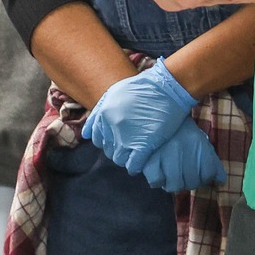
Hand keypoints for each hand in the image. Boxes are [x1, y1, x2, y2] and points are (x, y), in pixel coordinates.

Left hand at [83, 61, 198, 173]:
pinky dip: (135, 167)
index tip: (119, 140)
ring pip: (119, 159)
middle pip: (108, 150)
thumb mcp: (114, 93)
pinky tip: (141, 163)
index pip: (98, 139)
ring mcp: (127, 137)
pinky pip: (133, 165)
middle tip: (130, 147)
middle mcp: (112, 127)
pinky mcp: (144, 145)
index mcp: (104, 114)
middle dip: (117, 150)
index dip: (108, 142)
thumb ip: (99, 112)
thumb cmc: (143, 87)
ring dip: (126, 159)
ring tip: (136, 154)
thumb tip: (86, 134)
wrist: (167, 87)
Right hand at [138, 121, 227, 193]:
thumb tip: (220, 180)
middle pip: (192, 182)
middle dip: (188, 182)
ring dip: (173, 183)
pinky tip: (158, 173)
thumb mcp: (201, 140)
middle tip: (182, 175)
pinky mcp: (149, 158)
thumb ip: (212, 161)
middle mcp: (184, 152)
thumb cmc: (181, 129)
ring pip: (174, 186)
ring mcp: (166, 155)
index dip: (205, 178)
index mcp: (200, 145)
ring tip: (169, 176)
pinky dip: (157, 180)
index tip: (198, 175)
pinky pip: (156, 181)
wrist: (159, 110)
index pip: (209, 174)